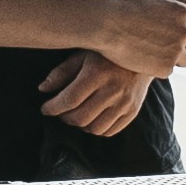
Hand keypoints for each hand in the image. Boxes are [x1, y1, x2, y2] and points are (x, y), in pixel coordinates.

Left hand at [38, 52, 159, 137]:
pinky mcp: (133, 111)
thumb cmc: (107, 53)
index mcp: (97, 73)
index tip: (45, 108)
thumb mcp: (82, 55)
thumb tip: (43, 89)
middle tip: (59, 111)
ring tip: (75, 115)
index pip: (69, 99)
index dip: (53, 107)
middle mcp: (113, 90)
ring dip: (79, 125)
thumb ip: (62, 72)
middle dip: (63, 118)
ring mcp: (125, 103)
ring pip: (94, 128)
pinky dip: (96, 129)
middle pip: (80, 117)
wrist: (143, 53)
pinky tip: (91, 119)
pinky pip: (110, 131)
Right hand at [86, 0, 185, 77]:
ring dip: (175, 58)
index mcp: (183, 13)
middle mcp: (185, 32)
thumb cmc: (125, 10)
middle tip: (164, 46)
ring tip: (156, 57)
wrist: (108, 26)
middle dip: (181, 44)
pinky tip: (144, 62)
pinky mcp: (166, 68)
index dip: (178, 28)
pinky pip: (168, 70)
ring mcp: (177, 51)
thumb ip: (167, 11)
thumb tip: (172, 17)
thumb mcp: (152, 2)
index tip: (166, 32)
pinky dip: (158, 68)